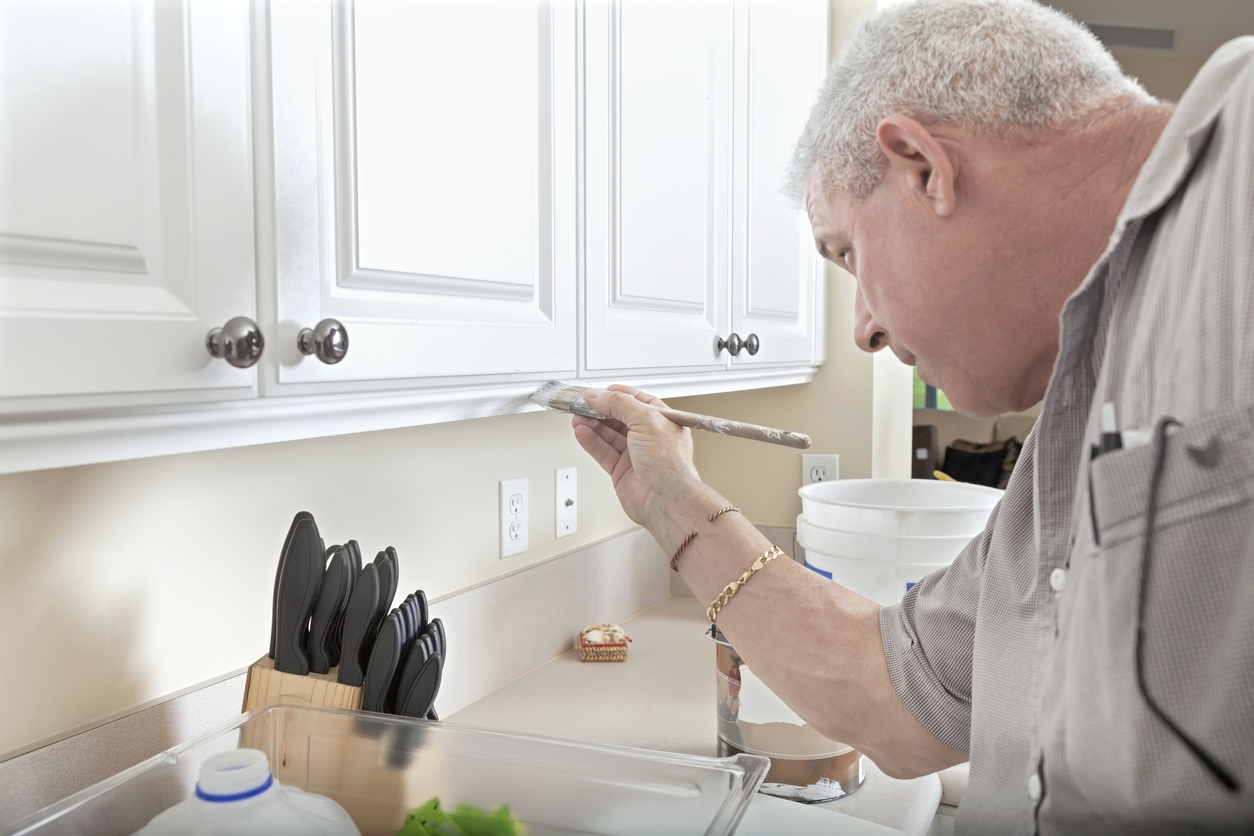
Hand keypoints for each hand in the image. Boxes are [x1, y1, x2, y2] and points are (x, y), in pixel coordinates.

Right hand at [571, 385, 701, 527]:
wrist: (666, 499)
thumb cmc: (669, 464)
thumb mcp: (646, 420)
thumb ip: (620, 404)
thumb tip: (599, 395)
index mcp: (662, 421)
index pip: (637, 401)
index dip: (617, 395)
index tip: (599, 392)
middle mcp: (649, 437)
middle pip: (619, 417)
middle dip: (600, 410)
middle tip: (582, 404)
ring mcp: (635, 454)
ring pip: (608, 435)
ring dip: (592, 425)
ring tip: (577, 417)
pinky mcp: (622, 470)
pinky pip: (603, 452)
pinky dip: (591, 441)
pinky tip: (581, 432)